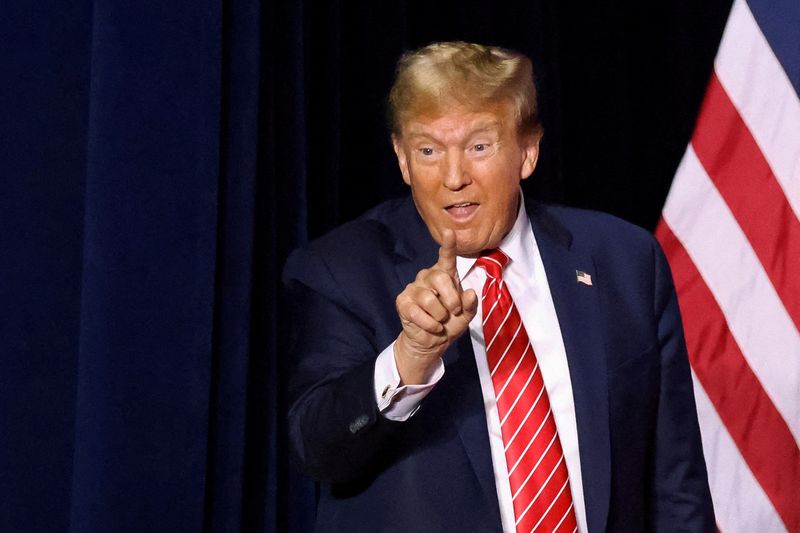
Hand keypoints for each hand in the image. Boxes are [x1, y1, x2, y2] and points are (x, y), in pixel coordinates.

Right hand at [394, 229, 477, 383]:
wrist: (432, 342)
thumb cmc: (449, 323)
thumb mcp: (465, 316)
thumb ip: (470, 305)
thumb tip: (470, 293)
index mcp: (445, 276)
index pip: (446, 258)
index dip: (448, 245)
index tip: (450, 232)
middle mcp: (427, 277)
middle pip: (440, 278)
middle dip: (451, 298)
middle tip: (454, 311)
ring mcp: (413, 288)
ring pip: (429, 298)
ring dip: (439, 315)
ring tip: (440, 321)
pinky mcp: (403, 302)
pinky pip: (417, 312)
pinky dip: (429, 324)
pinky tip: (432, 327)